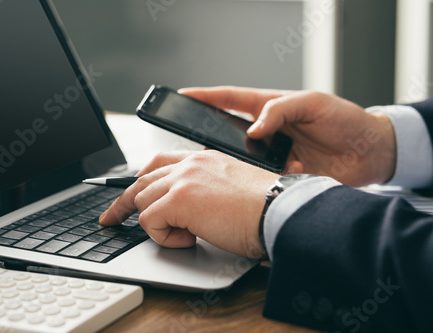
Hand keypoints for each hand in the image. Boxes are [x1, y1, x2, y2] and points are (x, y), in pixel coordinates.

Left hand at [100, 150, 277, 257]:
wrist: (279, 211)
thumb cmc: (263, 206)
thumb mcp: (229, 190)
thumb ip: (203, 191)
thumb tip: (185, 212)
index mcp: (202, 159)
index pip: (158, 163)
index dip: (138, 181)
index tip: (126, 195)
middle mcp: (189, 165)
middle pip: (140, 182)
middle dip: (122, 204)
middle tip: (111, 219)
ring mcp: (183, 180)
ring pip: (142, 202)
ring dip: (157, 224)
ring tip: (185, 235)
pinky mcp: (179, 200)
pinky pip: (150, 222)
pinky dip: (164, 237)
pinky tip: (190, 238)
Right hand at [179, 87, 395, 186]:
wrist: (370, 154)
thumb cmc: (346, 120)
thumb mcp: (313, 103)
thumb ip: (280, 110)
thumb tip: (253, 129)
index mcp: (269, 108)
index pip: (229, 99)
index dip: (205, 97)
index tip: (182, 97)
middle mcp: (265, 132)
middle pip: (226, 132)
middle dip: (208, 137)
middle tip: (193, 144)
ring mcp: (270, 155)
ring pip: (239, 160)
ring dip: (236, 165)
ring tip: (234, 167)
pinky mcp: (279, 175)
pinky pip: (259, 180)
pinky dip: (263, 181)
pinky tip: (277, 177)